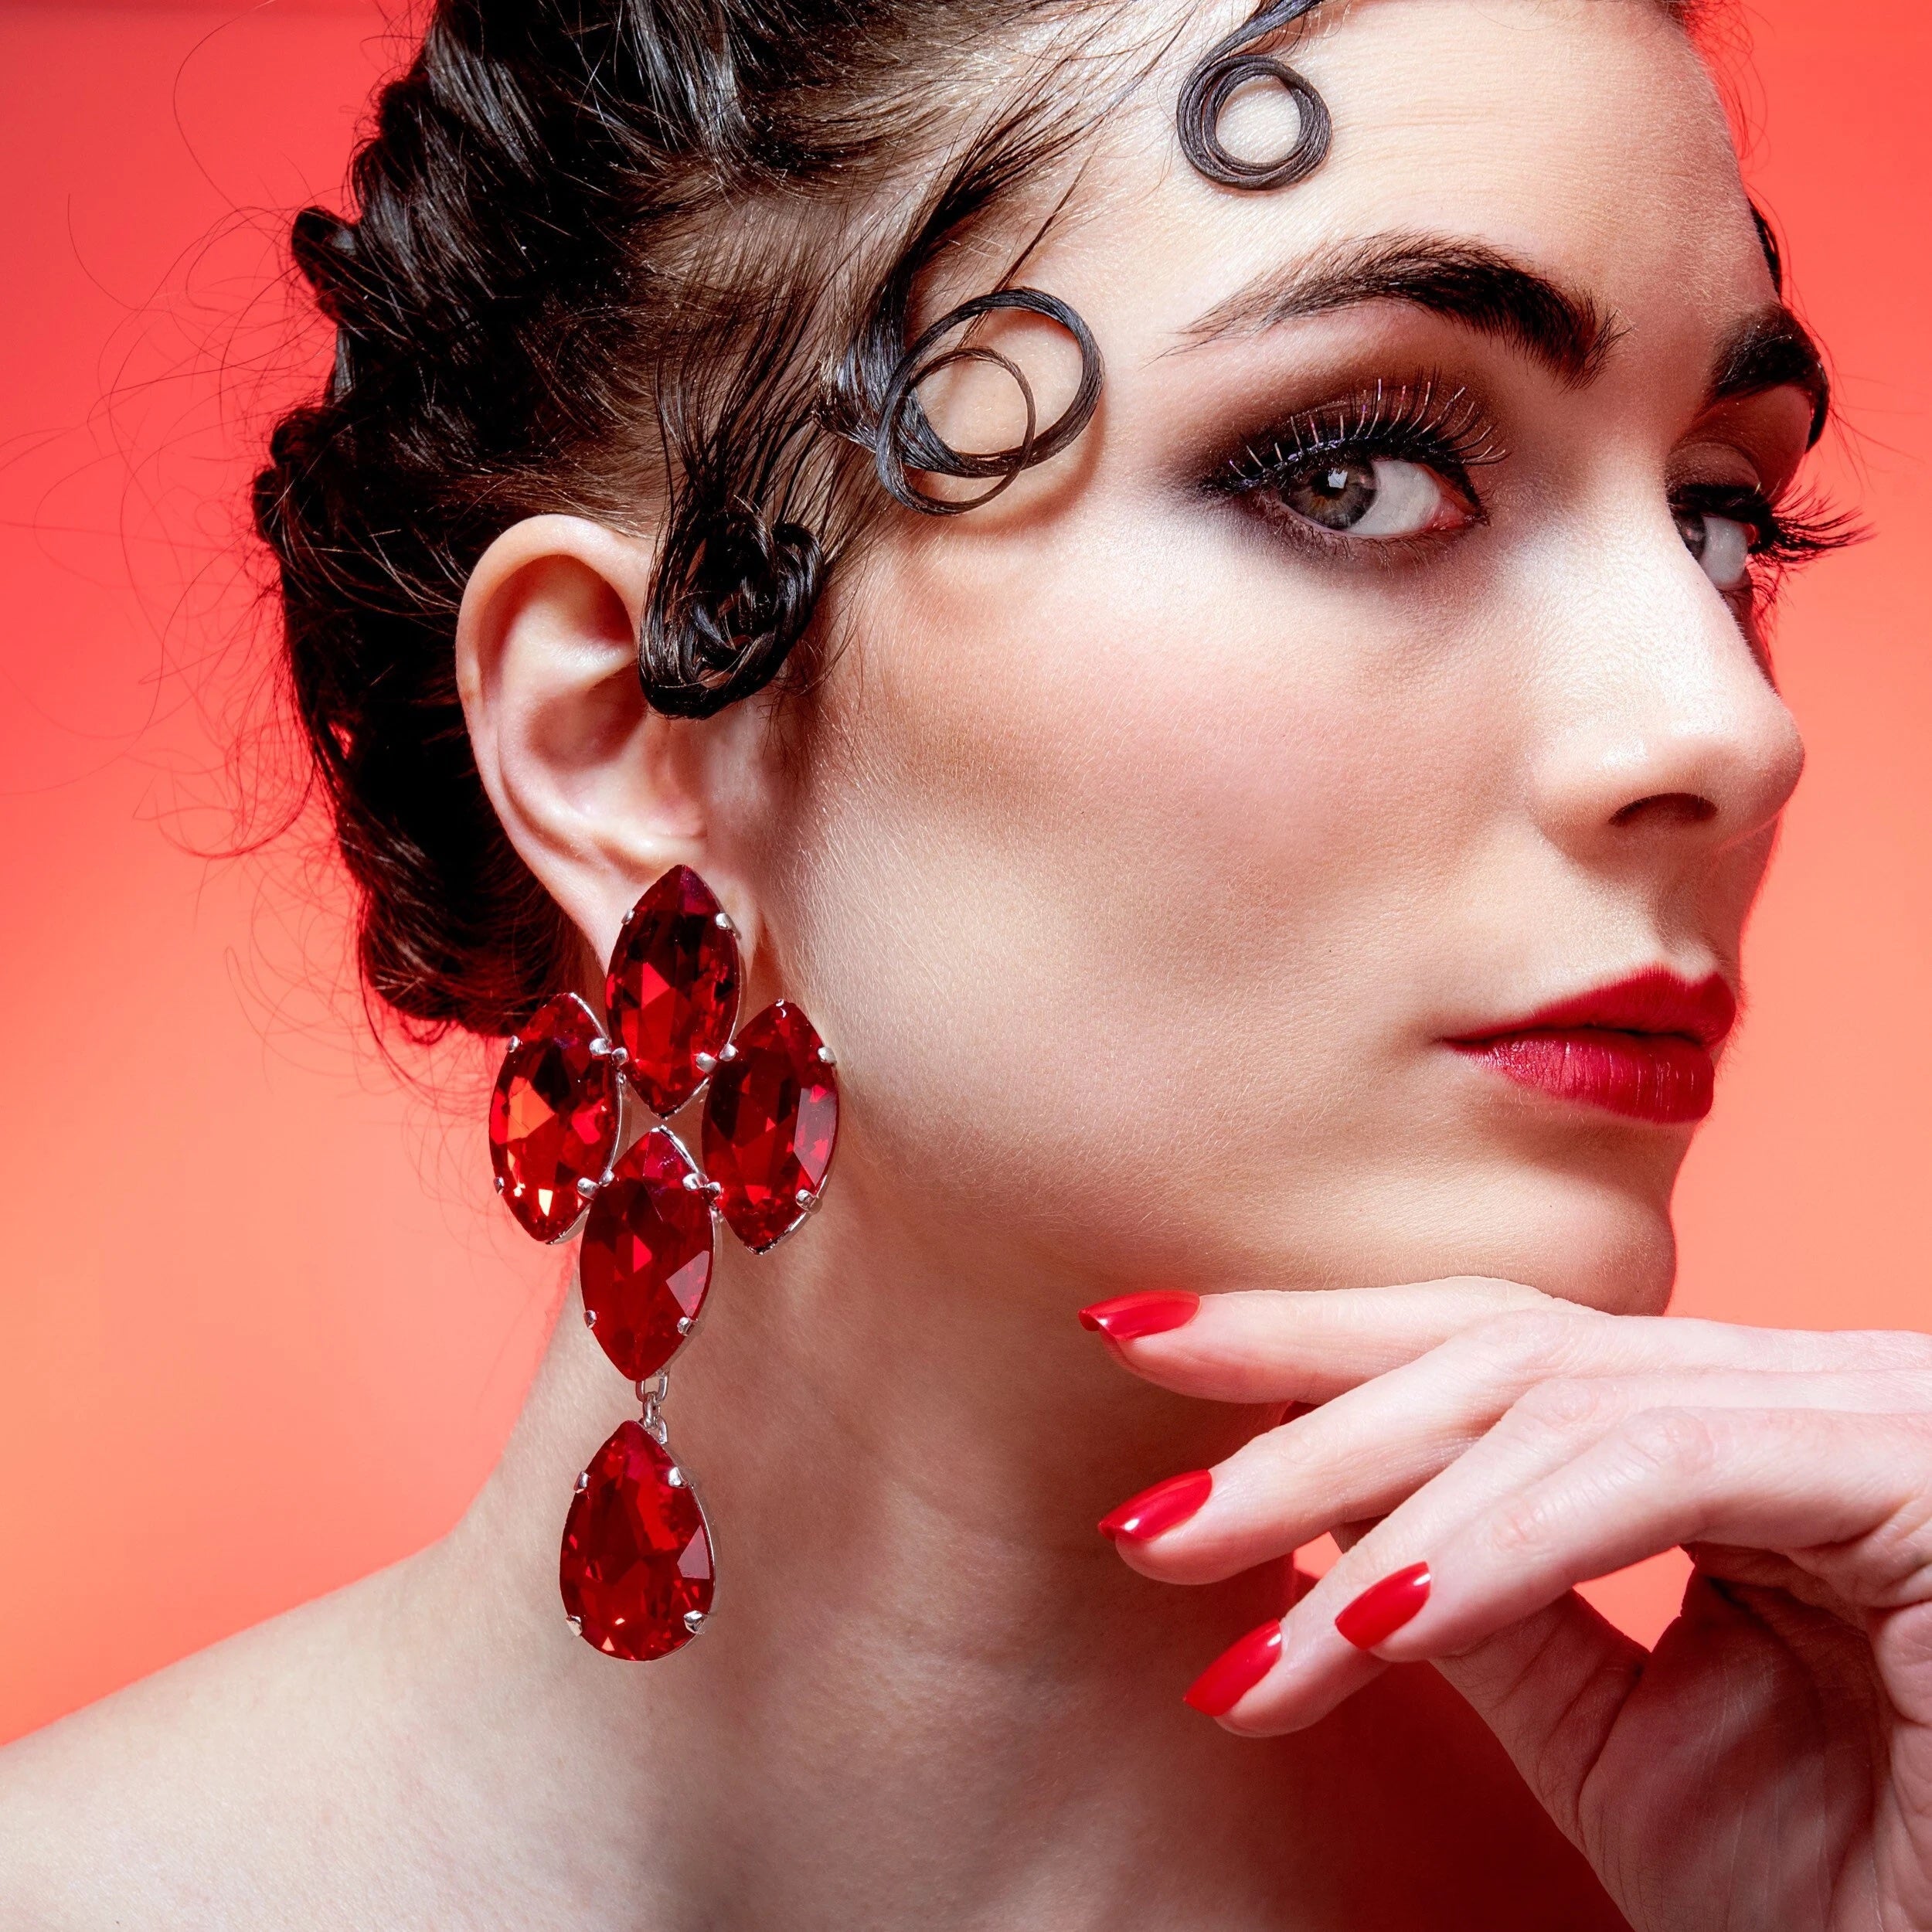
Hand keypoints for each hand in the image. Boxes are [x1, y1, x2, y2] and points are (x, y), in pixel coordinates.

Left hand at [1089, 1279, 1931, 1931]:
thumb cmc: (1856, 1893)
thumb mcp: (1619, 1741)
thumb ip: (1487, 1603)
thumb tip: (1325, 1514)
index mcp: (1738, 1435)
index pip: (1495, 1350)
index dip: (1311, 1344)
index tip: (1143, 1346)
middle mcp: (1802, 1392)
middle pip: (1502, 1345)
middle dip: (1296, 1401)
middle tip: (1136, 1497)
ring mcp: (1865, 1411)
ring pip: (1556, 1397)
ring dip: (1354, 1497)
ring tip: (1206, 1598)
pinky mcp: (1914, 1466)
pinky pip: (1656, 1473)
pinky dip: (1494, 1544)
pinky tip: (1358, 1620)